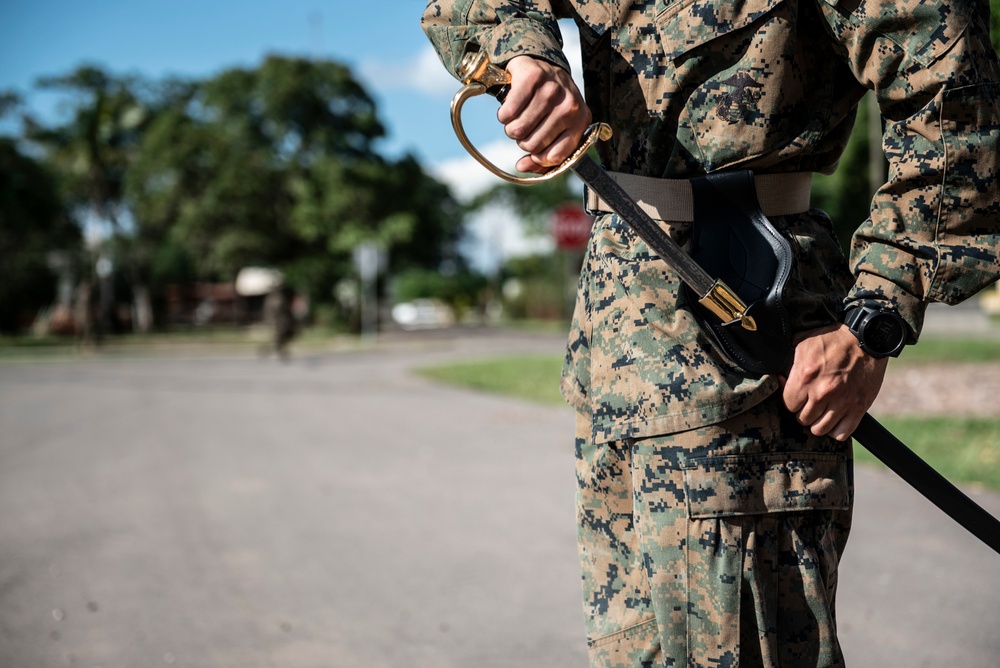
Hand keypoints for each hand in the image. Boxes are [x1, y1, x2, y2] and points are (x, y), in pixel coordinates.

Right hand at [499, 56, 591, 173]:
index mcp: (580, 121)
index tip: (534, 151)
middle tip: (526, 127)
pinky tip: (510, 107)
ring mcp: (551, 90)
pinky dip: (503, 114)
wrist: (543, 65)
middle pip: (533, 145)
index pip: (556, 156)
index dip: (539, 158)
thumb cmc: (550, 104)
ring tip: (518, 117)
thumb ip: (542, 156)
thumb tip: (521, 167)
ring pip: (518, 131)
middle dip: (523, 140)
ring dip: (511, 127)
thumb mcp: (556, 128)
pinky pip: (508, 113)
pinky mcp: (531, 79)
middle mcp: (569, 105)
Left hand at [781, 324, 889, 440]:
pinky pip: (841, 434)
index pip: (788, 404)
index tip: (796, 394)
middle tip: (810, 401)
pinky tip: (834, 419)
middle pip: (803, 419)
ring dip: (818, 422)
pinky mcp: (859, 408)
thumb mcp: (802, 342)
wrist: (867, 339)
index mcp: (805, 376)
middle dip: (804, 411)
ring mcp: (842, 402)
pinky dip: (836, 430)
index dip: (791, 400)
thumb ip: (787, 362)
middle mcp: (822, 392)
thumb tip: (777, 377)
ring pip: (819, 429)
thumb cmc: (832, 339)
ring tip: (821, 411)